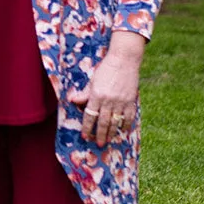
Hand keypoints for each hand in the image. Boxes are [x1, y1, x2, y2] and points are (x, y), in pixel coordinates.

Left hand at [75, 30, 144, 145]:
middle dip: (100, 135)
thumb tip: (72, 100)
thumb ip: (84, 93)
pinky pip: (128, 116)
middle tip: (98, 144)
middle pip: (103, 122)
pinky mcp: (131, 100)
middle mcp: (109, 100)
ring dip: (112, 133)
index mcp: (97, 94)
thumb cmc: (106, 69)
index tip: (85, 136)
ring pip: (116, 121)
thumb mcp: (92, 80)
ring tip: (108, 140)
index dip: (87, 127)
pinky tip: (122, 129)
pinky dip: (126, 124)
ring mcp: (121, 101)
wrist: (124, 59)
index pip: (90, 115)